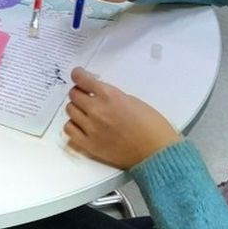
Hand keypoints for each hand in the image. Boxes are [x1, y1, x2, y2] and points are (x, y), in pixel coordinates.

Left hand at [64, 68, 180, 168]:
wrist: (157, 153)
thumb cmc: (152, 128)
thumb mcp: (132, 101)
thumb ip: (111, 96)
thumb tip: (98, 94)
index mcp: (110, 96)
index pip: (81, 79)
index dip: (78, 76)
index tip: (77, 75)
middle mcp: (97, 111)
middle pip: (74, 95)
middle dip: (79, 93)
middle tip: (85, 95)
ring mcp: (91, 129)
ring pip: (70, 111)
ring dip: (76, 109)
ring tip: (85, 113)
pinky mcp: (89, 145)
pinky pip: (69, 131)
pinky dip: (73, 127)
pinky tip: (81, 127)